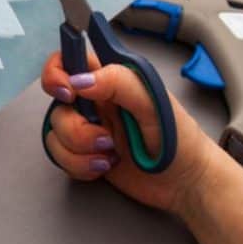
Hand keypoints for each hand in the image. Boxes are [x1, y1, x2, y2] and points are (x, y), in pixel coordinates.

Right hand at [40, 51, 220, 215]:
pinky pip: (60, 157)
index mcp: (111, 79)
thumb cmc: (180, 140)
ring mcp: (88, 128)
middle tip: (105, 138)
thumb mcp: (155, 104)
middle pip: (57, 105)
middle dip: (75, 128)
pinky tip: (105, 166)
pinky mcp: (83, 153)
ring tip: (111, 155)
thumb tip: (79, 80)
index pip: (68, 60)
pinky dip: (80, 166)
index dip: (56, 73)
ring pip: (56, 134)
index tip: (68, 92)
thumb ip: (119, 83)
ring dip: (80, 151)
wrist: (186, 184)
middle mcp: (94, 101)